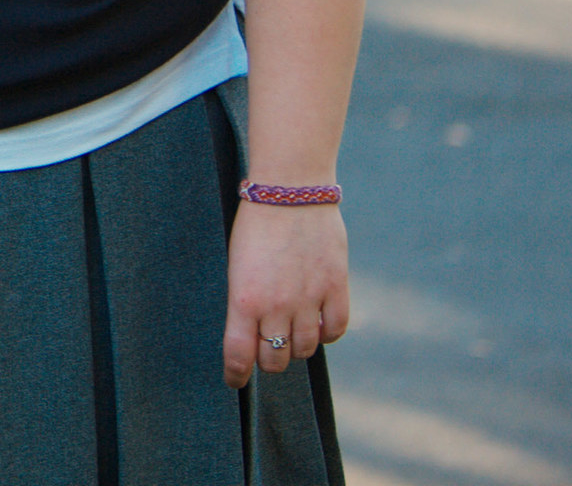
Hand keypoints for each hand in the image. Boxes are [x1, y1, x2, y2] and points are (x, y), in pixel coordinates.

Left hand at [224, 204, 347, 387]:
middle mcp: (277, 306)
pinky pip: (335, 330)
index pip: (238, 354)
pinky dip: (327, 333)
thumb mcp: (237, 265)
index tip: (235, 380)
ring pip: (305, 348)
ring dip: (297, 346)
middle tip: (267, 348)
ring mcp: (309, 299)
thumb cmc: (256, 224)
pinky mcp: (336, 288)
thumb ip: (246, 301)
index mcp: (244, 299)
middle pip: (274, 359)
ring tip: (292, 332)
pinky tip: (319, 323)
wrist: (290, 190)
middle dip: (268, 360)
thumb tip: (253, 333)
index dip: (236, 374)